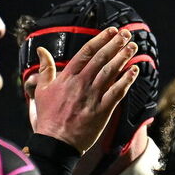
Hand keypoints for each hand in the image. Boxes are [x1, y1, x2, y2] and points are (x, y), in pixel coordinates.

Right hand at [30, 28, 140, 152]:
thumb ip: (45, 68)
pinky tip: (134, 71)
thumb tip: (41, 50)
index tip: (111, 31)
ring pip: (110, 73)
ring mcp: (92, 97)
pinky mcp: (101, 111)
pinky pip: (116, 93)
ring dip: (122, 58)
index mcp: (67, 77)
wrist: (55, 143)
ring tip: (132, 47)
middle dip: (115, 44)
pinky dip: (126, 81)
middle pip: (101, 59)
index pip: (86, 52)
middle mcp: (81, 84)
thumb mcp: (41, 90)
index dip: (101, 39)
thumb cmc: (48, 117)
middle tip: (126, 34)